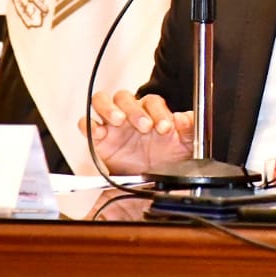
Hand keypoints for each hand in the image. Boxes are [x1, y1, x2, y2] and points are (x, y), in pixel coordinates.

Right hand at [79, 89, 194, 174]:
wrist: (151, 179)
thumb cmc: (167, 157)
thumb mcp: (185, 144)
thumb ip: (190, 128)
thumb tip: (186, 118)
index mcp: (151, 111)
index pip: (152, 101)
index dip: (158, 112)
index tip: (165, 127)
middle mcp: (130, 114)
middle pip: (125, 97)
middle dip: (134, 110)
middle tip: (144, 126)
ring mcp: (112, 124)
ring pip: (102, 101)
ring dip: (109, 108)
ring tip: (119, 120)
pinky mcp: (99, 139)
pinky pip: (86, 124)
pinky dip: (88, 125)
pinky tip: (98, 133)